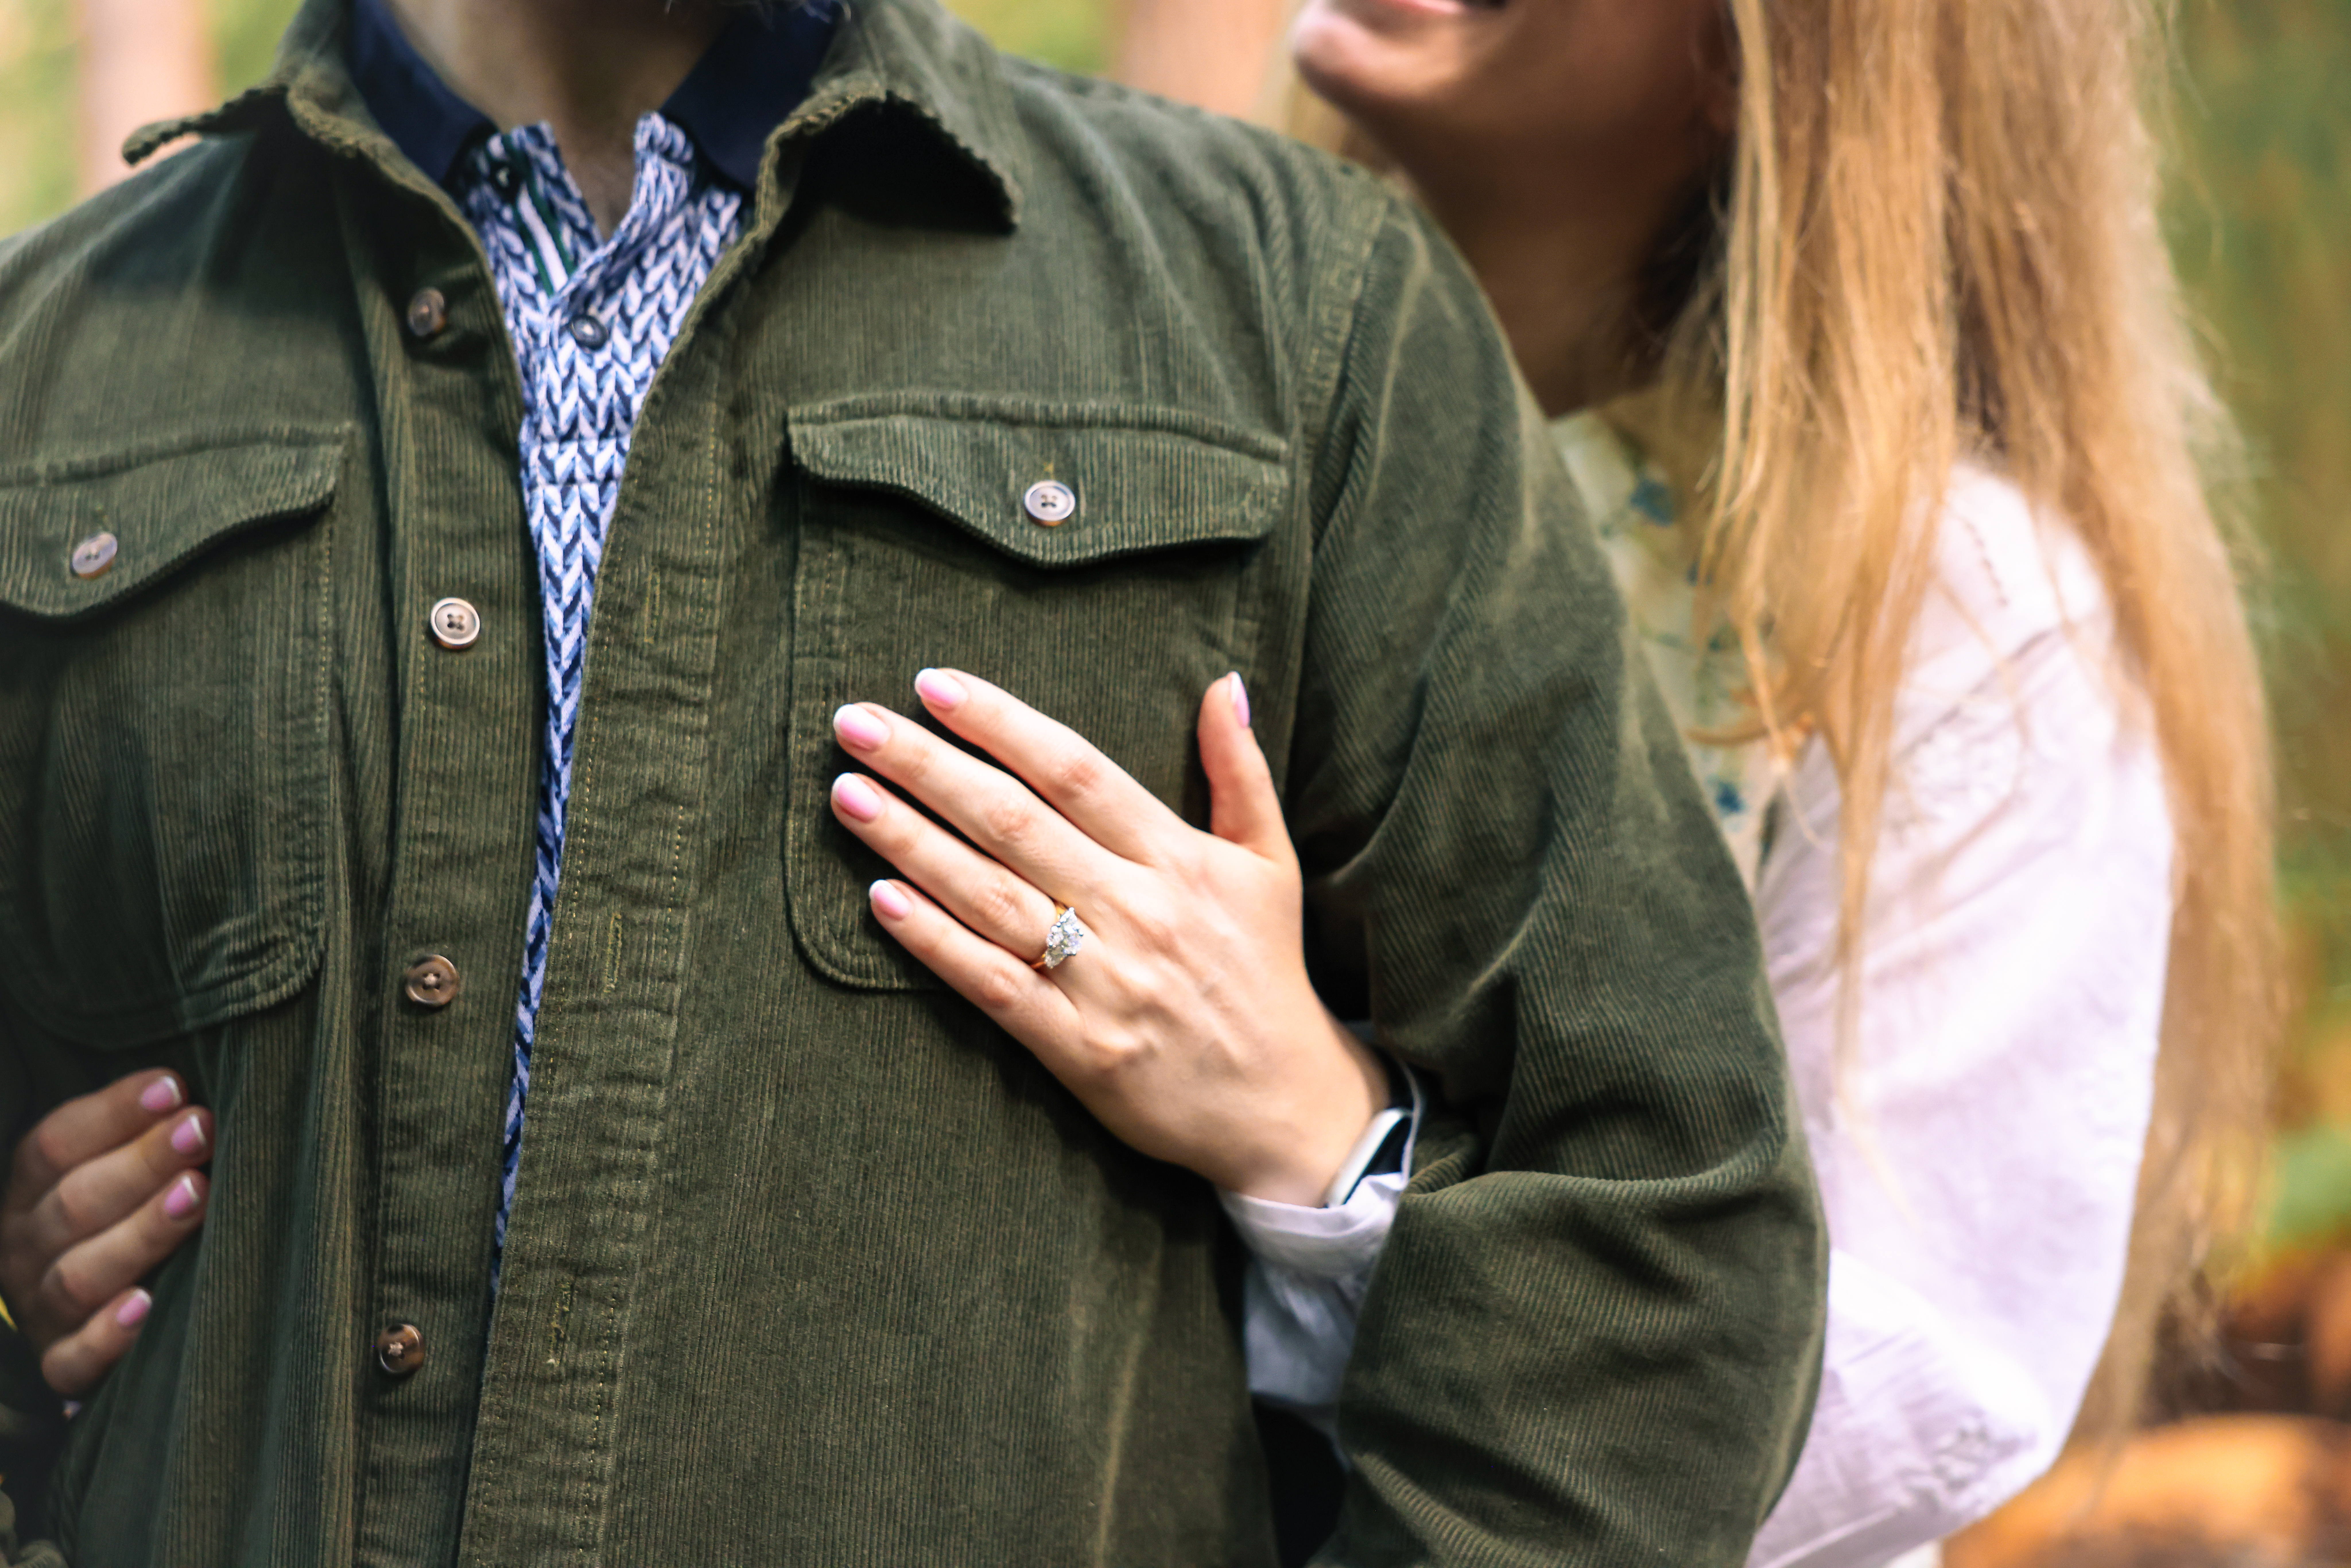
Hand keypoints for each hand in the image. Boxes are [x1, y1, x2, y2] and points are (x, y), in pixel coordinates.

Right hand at [0, 1070, 211, 1396]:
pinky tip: (148, 1306)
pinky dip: (109, 1334)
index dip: (114, 1112)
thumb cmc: (115, 1216)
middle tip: (201, 1130)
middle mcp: (24, 1248)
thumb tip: (193, 1098)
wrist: (77, 1316)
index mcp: (30, 1191)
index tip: (175, 1087)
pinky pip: (75, 1357)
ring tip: (198, 1195)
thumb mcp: (109, 1170)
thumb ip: (140, 1136)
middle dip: (143, 1163)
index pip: (55, 1143)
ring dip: (142, 1232)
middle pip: (75, 1203)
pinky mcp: (60, 1365)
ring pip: (81, 1274)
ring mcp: (40, 1309)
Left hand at [828, 669, 1387, 1205]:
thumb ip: (1241, 770)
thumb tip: (1224, 682)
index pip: (1074, 771)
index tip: (934, 687)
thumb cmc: (1266, 973)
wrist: (1286, 1106)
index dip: (1001, 725)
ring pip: (990, 896)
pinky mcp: (1079, 1048)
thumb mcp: (1271, 864)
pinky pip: (993, 984)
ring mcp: (1105, 981)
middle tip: (855, 725)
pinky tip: (879, 900)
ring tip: (845, 795)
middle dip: (927, 767)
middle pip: (1014, 822)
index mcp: (1179, 858)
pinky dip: (935, 941)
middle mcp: (1138, 910)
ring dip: (910, 842)